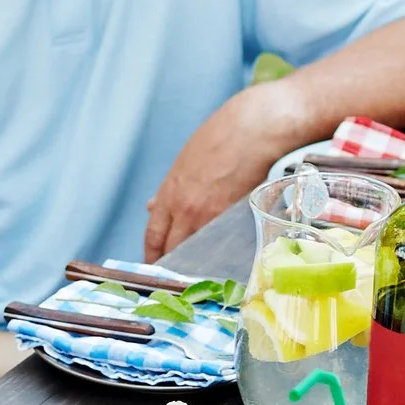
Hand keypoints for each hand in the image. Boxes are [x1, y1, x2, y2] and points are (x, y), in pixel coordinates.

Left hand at [143, 77, 304, 257]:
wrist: (252, 128)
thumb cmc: (221, 138)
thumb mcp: (186, 161)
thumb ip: (169, 190)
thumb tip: (152, 207)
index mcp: (171, 192)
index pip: (154, 235)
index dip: (152, 255)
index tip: (153, 266)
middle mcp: (185, 208)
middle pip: (172, 249)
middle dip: (171, 265)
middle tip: (175, 276)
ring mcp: (209, 215)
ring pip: (196, 251)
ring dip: (195, 263)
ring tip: (200, 274)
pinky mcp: (233, 218)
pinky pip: (221, 246)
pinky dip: (219, 255)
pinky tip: (222, 261)